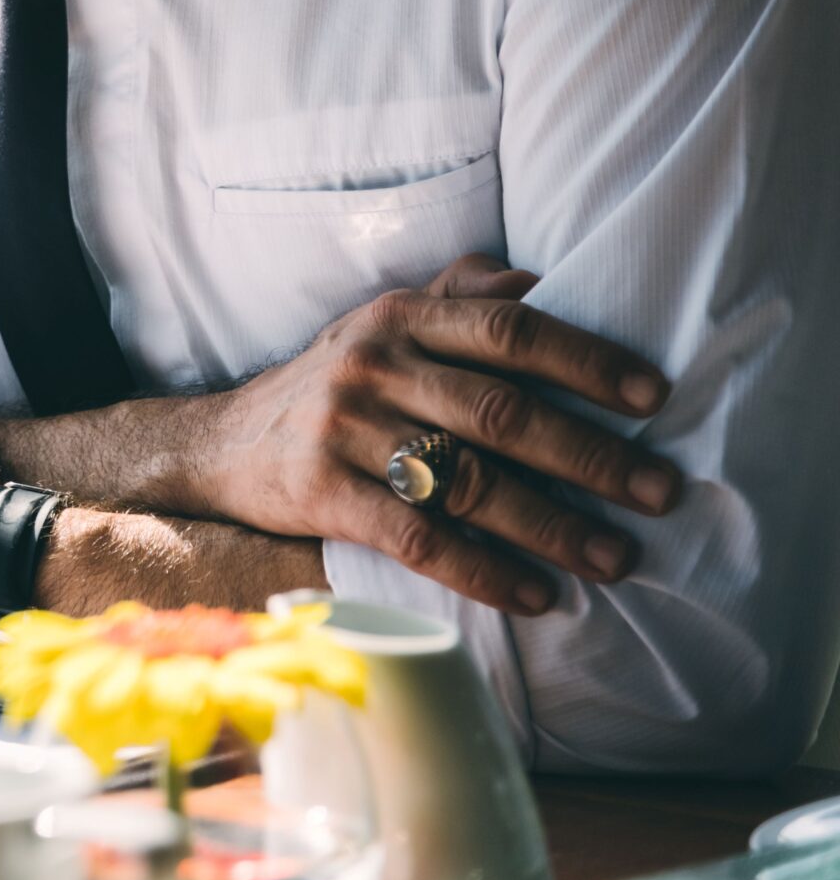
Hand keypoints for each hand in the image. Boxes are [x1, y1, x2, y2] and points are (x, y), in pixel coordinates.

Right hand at [196, 255, 680, 613]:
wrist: (219, 442)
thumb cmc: (332, 383)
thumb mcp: (383, 322)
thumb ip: (458, 296)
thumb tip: (544, 282)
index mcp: (399, 316)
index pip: (507, 329)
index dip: (585, 360)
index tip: (653, 398)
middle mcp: (372, 364)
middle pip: (500, 411)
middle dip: (591, 456)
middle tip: (660, 492)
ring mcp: (343, 429)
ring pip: (467, 481)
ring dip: (552, 527)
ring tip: (614, 558)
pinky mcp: (319, 492)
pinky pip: (416, 538)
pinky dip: (482, 571)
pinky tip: (533, 596)